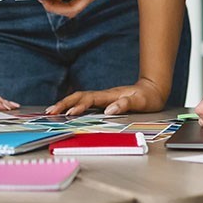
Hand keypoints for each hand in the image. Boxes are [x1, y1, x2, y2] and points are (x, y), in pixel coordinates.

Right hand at [47, 78, 167, 115]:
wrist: (152, 89)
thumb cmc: (148, 97)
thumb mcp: (141, 102)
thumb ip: (126, 104)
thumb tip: (109, 110)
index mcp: (110, 95)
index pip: (90, 99)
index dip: (79, 106)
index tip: (70, 113)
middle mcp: (103, 95)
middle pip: (79, 96)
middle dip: (63, 103)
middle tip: (50, 112)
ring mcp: (102, 97)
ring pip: (79, 98)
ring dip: (65, 103)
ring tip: (51, 110)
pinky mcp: (102, 101)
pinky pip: (83, 102)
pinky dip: (72, 104)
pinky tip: (66, 110)